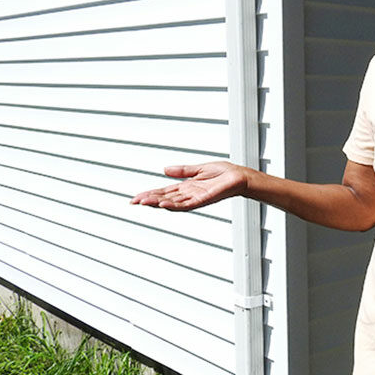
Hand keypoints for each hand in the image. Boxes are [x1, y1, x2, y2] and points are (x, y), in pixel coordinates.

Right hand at [130, 162, 247, 210]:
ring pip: (172, 203)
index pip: (165, 192)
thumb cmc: (224, 173)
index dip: (150, 194)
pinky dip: (174, 205)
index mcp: (187, 187)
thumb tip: (165, 169)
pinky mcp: (204, 200)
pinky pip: (186, 204)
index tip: (136, 197)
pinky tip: (162, 204)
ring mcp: (196, 198)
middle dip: (149, 200)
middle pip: (165, 198)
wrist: (240, 176)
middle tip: (134, 202)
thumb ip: (183, 171)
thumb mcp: (199, 169)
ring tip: (144, 203)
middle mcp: (189, 194)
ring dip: (157, 203)